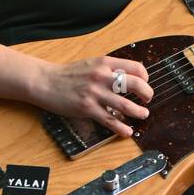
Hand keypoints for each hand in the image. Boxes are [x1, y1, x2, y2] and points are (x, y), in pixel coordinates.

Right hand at [34, 56, 152, 136]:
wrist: (45, 81)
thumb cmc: (68, 74)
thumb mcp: (91, 64)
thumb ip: (109, 69)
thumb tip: (128, 78)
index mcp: (105, 63)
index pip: (135, 68)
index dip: (145, 77)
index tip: (144, 84)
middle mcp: (102, 76)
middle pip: (135, 84)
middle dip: (147, 93)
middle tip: (148, 99)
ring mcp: (95, 93)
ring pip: (125, 105)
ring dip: (138, 112)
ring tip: (143, 114)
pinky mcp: (87, 108)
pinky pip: (110, 120)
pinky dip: (121, 128)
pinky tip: (127, 131)